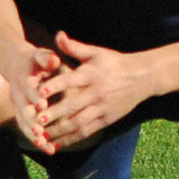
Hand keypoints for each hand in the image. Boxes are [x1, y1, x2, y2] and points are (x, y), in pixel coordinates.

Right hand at [0, 44, 66, 152]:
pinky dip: (37, 140)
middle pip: (23, 110)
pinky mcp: (21, 115)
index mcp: (23, 78)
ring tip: (46, 147)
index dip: (34, 95)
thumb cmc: (36, 60)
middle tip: (41, 133)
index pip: (28, 87)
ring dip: (34, 136)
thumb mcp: (40, 56)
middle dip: (32, 122)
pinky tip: (49, 150)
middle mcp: (18, 94)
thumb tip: (53, 59)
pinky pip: (27, 129)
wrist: (18, 65)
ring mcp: (18, 106)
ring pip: (24, 122)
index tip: (42, 104)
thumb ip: (46, 58)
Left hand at [35, 31, 150, 149]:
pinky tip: (57, 144)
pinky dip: (72, 139)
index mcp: (91, 75)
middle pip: (73, 105)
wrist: (143, 77)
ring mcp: (102, 108)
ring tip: (42, 135)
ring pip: (79, 122)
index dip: (55, 86)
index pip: (71, 81)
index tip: (38, 92)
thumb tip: (58, 34)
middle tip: (35, 119)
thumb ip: (74, 47)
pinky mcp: (107, 119)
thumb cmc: (114, 62)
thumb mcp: (96, 52)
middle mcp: (96, 93)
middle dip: (54, 113)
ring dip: (60, 130)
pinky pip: (88, 132)